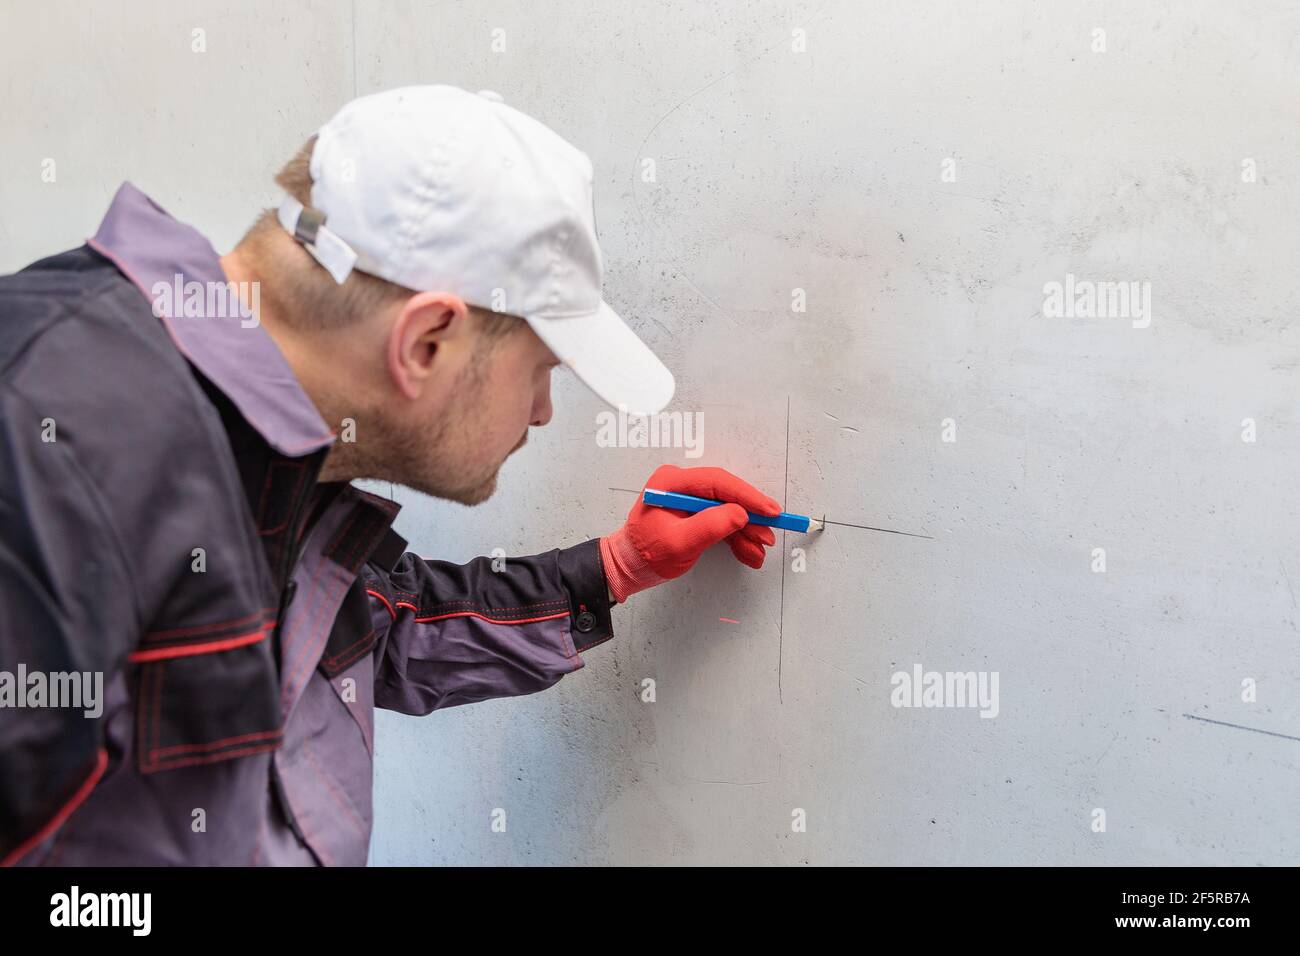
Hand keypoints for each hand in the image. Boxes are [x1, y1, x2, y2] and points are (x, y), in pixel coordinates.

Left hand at [599, 465, 780, 603]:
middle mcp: (681, 486)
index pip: (717, 482)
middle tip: (768, 535)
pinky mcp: (695, 514)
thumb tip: (740, 514)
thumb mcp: (679, 543)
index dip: (747, 496)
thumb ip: (710, 526)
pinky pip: (721, 521)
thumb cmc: (645, 555)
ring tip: (759, 551)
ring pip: (727, 511)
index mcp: (672, 484)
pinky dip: (736, 537)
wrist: (628, 568)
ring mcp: (689, 500)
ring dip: (746, 532)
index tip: (769, 510)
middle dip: (750, 518)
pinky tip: (749, 552)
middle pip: (726, 496)